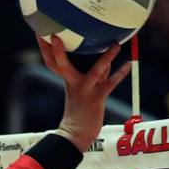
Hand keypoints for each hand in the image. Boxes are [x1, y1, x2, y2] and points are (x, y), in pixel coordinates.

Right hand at [38, 34, 132, 150]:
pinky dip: (120, 74)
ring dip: (106, 58)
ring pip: (95, 71)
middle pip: (61, 65)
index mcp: (67, 81)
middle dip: (57, 50)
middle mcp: (73, 84)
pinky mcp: (96, 100)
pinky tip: (128, 65)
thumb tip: (107, 62)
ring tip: (116, 45)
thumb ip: (94, 75)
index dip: (45, 49)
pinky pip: (110, 84)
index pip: (52, 62)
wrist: (74, 136)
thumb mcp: (82, 91)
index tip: (40, 33)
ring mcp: (85, 91)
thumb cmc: (78, 114)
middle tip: (54, 36)